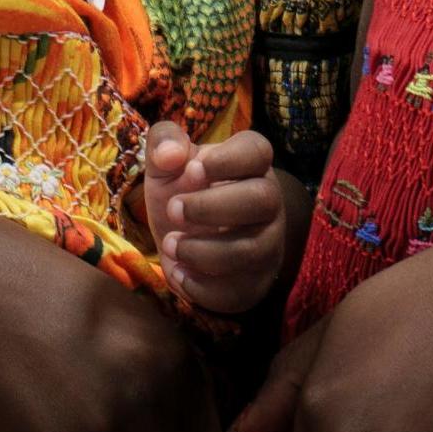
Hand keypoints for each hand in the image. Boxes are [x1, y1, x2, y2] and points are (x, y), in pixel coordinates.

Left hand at [143, 122, 285, 313]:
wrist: (187, 238)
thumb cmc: (181, 190)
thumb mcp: (166, 163)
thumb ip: (164, 143)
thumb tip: (170, 155)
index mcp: (250, 163)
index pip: (258, 151)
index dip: (228, 159)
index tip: (191, 170)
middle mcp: (268, 202)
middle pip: (263, 199)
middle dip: (212, 207)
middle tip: (173, 210)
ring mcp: (267, 244)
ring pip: (252, 250)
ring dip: (203, 250)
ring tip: (170, 245)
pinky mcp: (255, 282)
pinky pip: (239, 289)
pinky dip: (202, 285)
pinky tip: (179, 273)